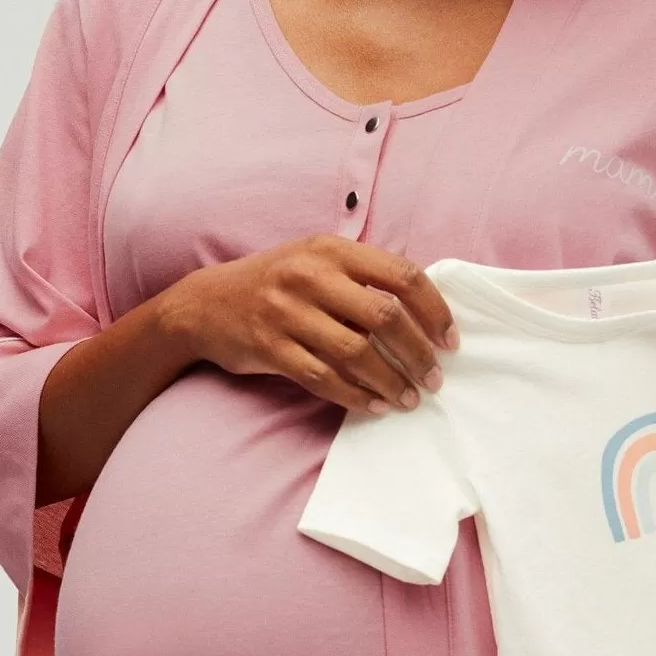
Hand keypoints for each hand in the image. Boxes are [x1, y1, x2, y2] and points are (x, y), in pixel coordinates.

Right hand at [165, 235, 459, 415]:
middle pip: (385, 316)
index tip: (449, 340)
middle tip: (434, 377)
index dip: (434, 310)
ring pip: (357, 353)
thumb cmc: (277, 282)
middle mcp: (311, 276)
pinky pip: (324, 379)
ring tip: (409, 398)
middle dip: (418, 352)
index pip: (402, 275)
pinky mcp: (270, 347)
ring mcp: (287, 312)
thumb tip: (425, 310)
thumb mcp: (317, 260)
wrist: (206, 303)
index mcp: (332, 250)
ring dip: (391, 381)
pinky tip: (375, 405)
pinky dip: (356, 396)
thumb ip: (363, 277)